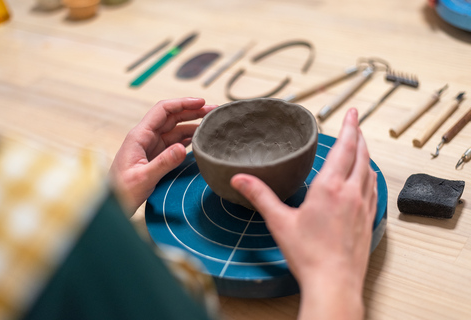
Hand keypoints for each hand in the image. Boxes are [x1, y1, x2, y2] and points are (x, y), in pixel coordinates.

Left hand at [109, 98, 216, 215]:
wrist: (112, 204)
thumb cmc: (121, 192)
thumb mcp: (143, 178)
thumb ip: (163, 163)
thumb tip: (182, 148)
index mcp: (139, 136)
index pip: (163, 110)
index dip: (183, 103)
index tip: (201, 102)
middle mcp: (146, 137)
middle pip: (172, 116)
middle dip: (192, 111)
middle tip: (213, 111)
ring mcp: (151, 146)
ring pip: (175, 128)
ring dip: (192, 124)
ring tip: (210, 123)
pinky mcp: (155, 156)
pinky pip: (174, 142)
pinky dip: (188, 138)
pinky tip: (199, 139)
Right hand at [231, 108, 376, 319]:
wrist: (334, 283)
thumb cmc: (308, 255)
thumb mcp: (279, 222)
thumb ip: (260, 196)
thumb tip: (240, 179)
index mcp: (329, 188)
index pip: (344, 148)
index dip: (349, 127)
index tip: (352, 112)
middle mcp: (351, 193)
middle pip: (360, 154)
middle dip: (358, 135)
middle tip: (355, 122)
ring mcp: (363, 206)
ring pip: (369, 170)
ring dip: (365, 153)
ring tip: (360, 145)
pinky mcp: (368, 219)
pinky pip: (373, 188)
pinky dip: (370, 175)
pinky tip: (367, 177)